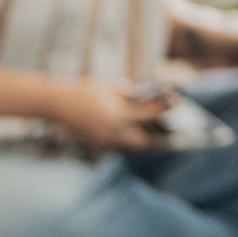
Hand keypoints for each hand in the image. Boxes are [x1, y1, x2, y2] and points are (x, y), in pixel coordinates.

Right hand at [50, 79, 171, 150]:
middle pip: (145, 143)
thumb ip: (132, 96)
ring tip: (161, 140)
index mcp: (118, 115)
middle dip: (161, 141)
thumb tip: (152, 99)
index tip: (179, 101)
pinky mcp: (97, 146)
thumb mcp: (112, 88)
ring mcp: (104, 142)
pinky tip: (138, 137)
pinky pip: (119, 146)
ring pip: (132, 147)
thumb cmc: (87, 91)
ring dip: (146, 143)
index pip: (150, 114)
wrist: (58, 104)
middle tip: (177, 137)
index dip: (166, 107)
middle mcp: (113, 132)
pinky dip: (129, 142)